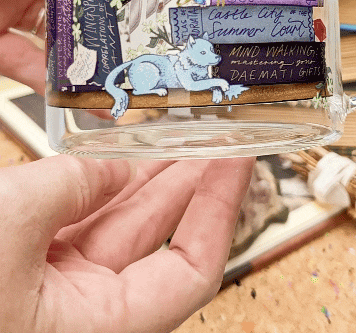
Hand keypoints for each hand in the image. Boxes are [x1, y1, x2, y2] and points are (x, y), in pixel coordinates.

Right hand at [0, 154, 254, 331]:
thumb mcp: (8, 229)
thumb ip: (68, 187)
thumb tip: (109, 167)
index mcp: (97, 328)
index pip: (192, 270)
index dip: (221, 210)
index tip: (238, 161)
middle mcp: (83, 311)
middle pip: (161, 239)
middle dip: (190, 183)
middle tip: (212, 139)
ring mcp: (55, 287)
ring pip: (119, 224)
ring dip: (148, 177)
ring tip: (175, 137)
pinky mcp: (28, 265)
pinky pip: (80, 219)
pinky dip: (99, 184)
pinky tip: (118, 157)